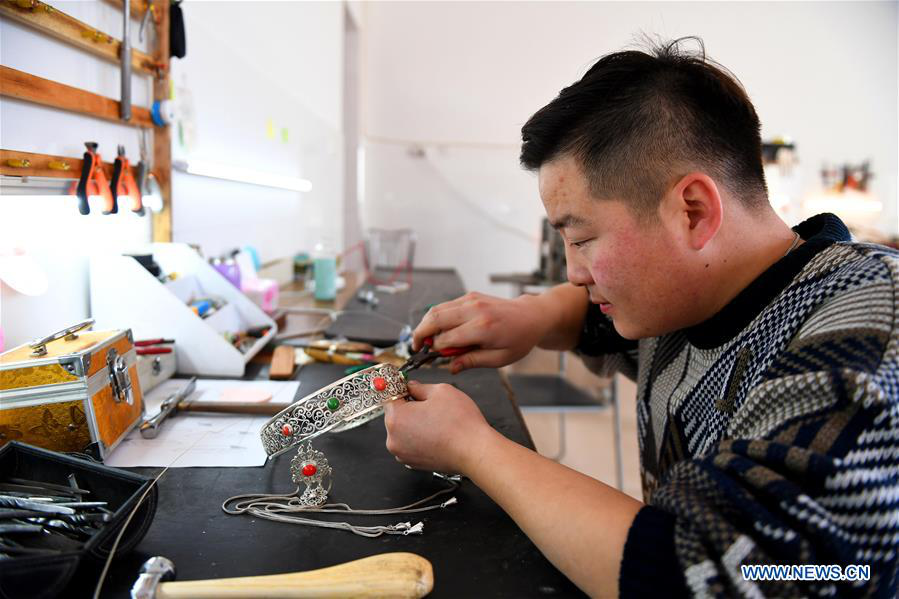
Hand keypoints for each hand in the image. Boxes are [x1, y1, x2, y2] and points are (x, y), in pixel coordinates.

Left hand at [383, 380, 494, 474]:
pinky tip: (436, 434)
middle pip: (395, 415)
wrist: (474, 452)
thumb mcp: (440, 391)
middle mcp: (393, 439)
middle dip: (409, 407)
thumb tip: (412, 387)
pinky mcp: (412, 463)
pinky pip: (410, 444)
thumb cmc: (460, 423)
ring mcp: (402, 453)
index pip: (390, 396)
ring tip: (436, 421)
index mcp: (396, 418)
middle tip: (430, 405)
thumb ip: (420, 387)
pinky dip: (420, 438)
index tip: (408, 387)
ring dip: (415, 424)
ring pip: (404, 430)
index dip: (401, 389)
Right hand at [413, 292, 549, 372]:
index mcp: (483, 328)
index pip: (447, 339)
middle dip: (420, 333)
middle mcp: (475, 310)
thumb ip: (472, 361)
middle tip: (416, 347)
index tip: (433, 357)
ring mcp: (471, 300)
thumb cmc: (519, 339)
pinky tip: (437, 330)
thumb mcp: (500, 358)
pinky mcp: (470, 296)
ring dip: (425, 324)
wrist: (531, 316)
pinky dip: (436, 317)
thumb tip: (451, 367)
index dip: (436, 350)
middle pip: (435, 319)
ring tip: (423, 339)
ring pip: (436, 309)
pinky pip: (445, 305)